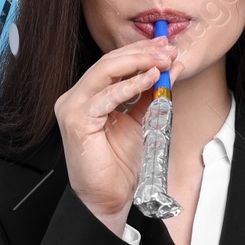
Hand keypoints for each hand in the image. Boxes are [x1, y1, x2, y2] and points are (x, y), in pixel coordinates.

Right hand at [54, 35, 181, 232]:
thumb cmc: (120, 164)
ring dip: (138, 64)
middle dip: (142, 53)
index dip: (140, 51)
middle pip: (109, 62)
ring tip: (163, 62)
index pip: (113, 63)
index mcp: (88, 95)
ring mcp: (72, 107)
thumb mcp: (142, 120)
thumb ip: (152, 94)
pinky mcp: (76, 120)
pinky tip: (149, 80)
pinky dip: (129, 86)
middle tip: (167, 50)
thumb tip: (172, 68)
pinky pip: (105, 96)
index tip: (165, 46)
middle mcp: (75, 97)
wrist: (110, 197)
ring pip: (105, 71)